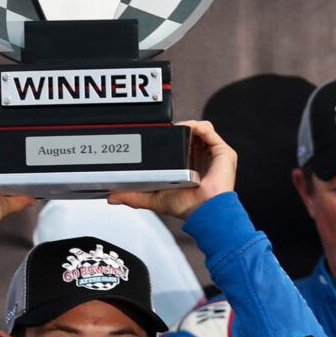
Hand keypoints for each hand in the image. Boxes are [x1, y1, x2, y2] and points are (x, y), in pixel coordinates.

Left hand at [108, 120, 236, 220]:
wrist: (205, 211)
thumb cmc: (187, 207)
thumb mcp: (154, 199)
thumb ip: (134, 196)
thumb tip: (112, 197)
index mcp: (189, 168)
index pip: (179, 145)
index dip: (168, 140)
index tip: (156, 138)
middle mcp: (201, 159)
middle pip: (188, 135)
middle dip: (175, 131)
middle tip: (163, 131)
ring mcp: (212, 154)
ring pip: (198, 130)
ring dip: (185, 125)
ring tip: (174, 129)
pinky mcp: (222, 152)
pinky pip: (208, 129)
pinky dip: (196, 125)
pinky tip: (185, 129)